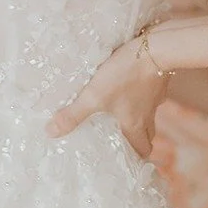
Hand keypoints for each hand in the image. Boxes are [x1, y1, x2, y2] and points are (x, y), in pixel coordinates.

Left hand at [46, 37, 165, 157]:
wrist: (155, 48)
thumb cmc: (125, 76)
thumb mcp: (94, 96)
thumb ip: (73, 114)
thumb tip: (51, 133)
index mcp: (135, 124)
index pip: (142, 151)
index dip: (135, 157)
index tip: (127, 159)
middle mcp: (148, 113)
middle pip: (147, 134)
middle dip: (137, 139)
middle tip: (121, 138)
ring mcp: (155, 96)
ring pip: (148, 114)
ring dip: (137, 116)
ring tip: (120, 113)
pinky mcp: (156, 79)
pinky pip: (149, 94)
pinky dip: (140, 95)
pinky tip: (128, 86)